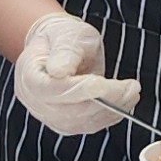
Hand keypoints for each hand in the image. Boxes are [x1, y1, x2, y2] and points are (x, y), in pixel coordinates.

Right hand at [11, 13, 137, 136]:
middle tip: (131, 88)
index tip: (103, 83)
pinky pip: (89, 126)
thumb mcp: (65, 34)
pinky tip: (123, 102)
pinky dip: (109, 116)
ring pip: (82, 122)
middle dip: (104, 101)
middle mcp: (35, 101)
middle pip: (70, 110)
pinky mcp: (66, 123)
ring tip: (132, 92)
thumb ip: (64, 51)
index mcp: (29, 76)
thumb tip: (59, 71)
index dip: (78, 89)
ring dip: (112, 110)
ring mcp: (50, 115)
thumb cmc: (62, 38)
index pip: (51, 90)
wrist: (59, 48)